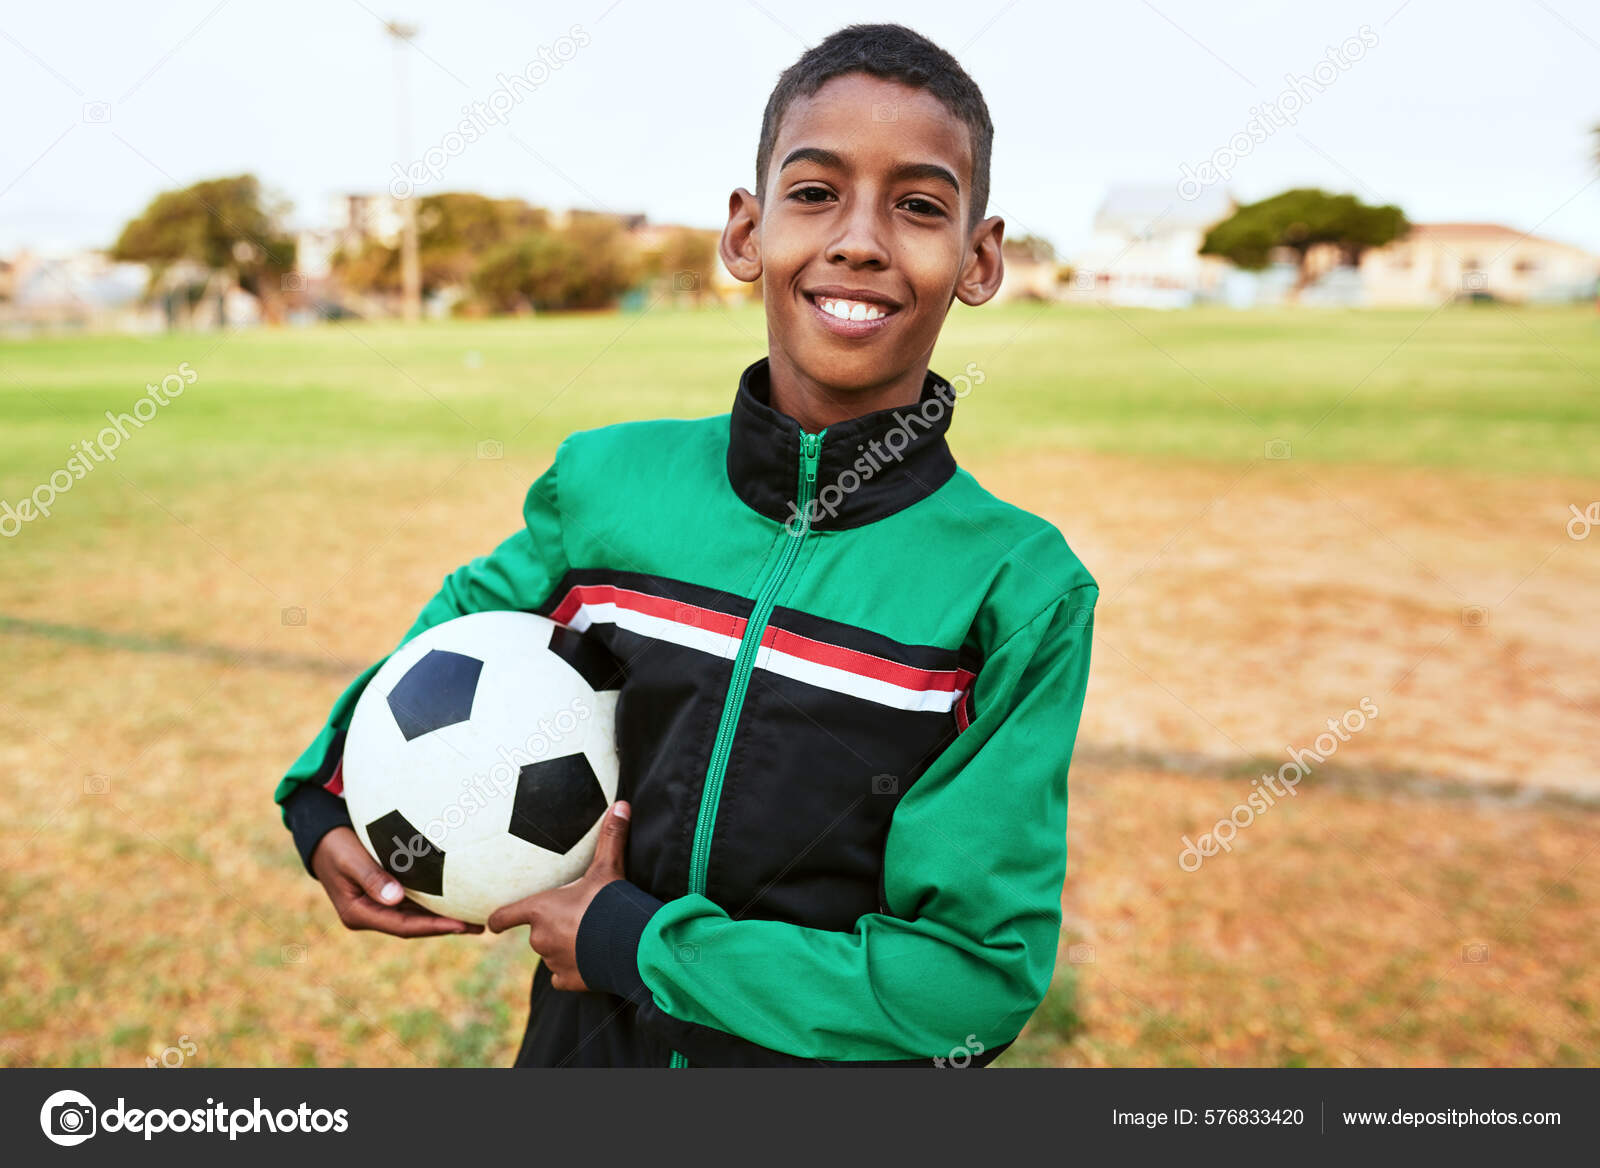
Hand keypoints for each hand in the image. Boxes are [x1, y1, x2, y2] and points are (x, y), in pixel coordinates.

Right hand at [310, 826, 481, 936]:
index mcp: (359, 914)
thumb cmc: (335, 845)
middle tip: (480, 926)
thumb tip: (395, 899)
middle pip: (414, 926)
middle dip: (446, 927)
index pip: (403, 926)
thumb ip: (372, 877)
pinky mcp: (386, 893)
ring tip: (476, 917)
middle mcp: (371, 914)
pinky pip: (415, 901)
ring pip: (416, 915)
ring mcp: (379, 905)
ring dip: (444, 916)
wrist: (322, 836)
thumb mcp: (350, 860)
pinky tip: (457, 898)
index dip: (432, 927)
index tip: (459, 925)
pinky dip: (435, 901)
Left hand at [486, 801, 630, 990]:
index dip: (498, 919)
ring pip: (551, 954)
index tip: (493, 922)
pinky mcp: (567, 981)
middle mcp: (539, 938)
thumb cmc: (611, 903)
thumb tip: (622, 804)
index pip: (504, 916)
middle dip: (551, 927)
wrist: (630, 945)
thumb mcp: (609, 868)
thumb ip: (610, 838)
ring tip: (587, 938)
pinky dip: (572, 970)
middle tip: (574, 918)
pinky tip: (589, 961)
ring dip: (563, 947)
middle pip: (536, 933)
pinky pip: (563, 976)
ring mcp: (552, 962)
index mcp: (539, 910)